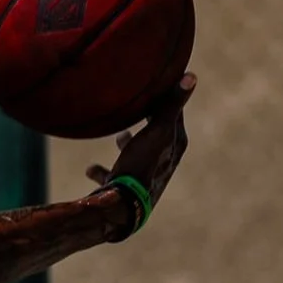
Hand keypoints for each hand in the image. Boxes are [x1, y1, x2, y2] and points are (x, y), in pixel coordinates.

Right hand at [89, 73, 192, 221]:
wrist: (123, 206)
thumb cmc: (142, 164)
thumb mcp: (157, 131)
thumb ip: (171, 105)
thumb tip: (192, 76)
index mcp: (175, 145)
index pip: (175, 114)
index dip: (169, 97)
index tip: (162, 81)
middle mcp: (163, 161)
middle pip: (156, 134)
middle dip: (149, 119)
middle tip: (141, 104)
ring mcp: (144, 176)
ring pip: (137, 154)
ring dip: (129, 143)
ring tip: (120, 134)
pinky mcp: (125, 189)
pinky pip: (114, 175)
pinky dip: (104, 171)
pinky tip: (90, 168)